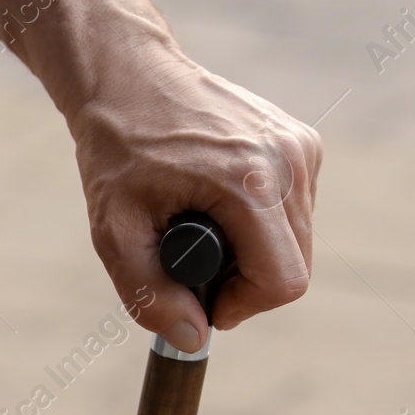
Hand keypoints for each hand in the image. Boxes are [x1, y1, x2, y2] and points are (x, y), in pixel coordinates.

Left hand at [69, 42, 321, 351]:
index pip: (283, 281)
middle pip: (294, 264)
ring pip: (296, 239)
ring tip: (194, 223)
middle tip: (187, 263)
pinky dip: (258, 220)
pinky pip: (292, 209)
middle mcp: (290, 161)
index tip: (201, 300)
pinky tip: (213, 200)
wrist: (128, 76)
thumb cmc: (116, 149)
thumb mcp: (113, 229)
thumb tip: (193, 338)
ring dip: (251, 250)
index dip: (242, 306)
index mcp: (250, 183)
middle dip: (243, 280)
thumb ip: (149, 292)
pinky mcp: (301, 140)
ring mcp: (301, 146)